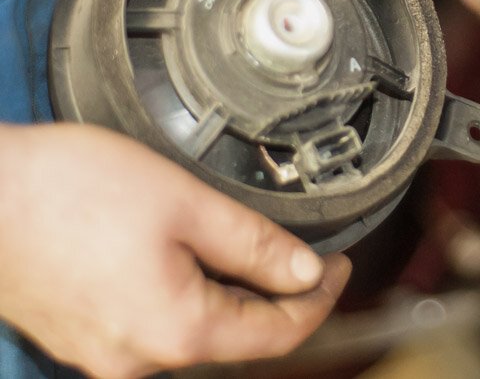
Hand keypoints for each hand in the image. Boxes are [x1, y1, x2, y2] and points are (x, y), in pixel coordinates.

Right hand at [0, 123, 350, 378]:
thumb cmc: (67, 192)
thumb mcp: (186, 203)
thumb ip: (254, 244)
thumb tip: (305, 271)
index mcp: (177, 331)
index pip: (278, 334)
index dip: (320, 300)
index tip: (339, 267)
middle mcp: (140, 359)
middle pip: (238, 338)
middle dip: (280, 299)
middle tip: (308, 256)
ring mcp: (106, 353)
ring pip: (196, 331)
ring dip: (233, 297)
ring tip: (252, 252)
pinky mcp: (83, 336)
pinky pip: (155, 325)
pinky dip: (189, 297)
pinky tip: (190, 259)